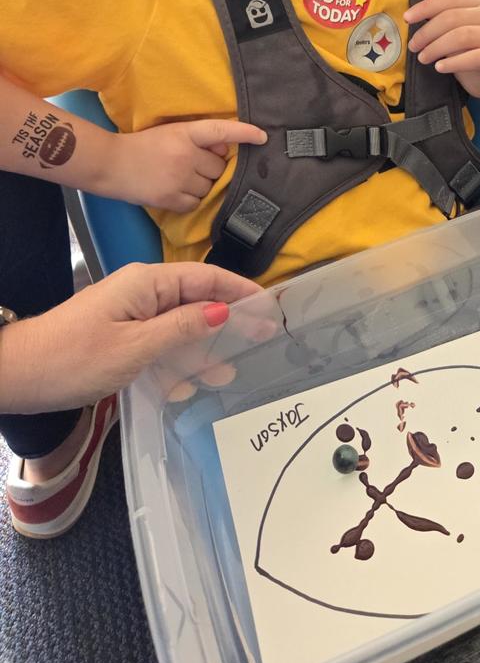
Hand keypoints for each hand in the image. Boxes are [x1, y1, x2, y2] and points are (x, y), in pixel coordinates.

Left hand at [0, 261, 275, 413]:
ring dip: (205, 347)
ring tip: (233, 369)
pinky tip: (190, 385)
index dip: (241, 290)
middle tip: (264, 338)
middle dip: (230, 319)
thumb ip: (182, 328)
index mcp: (148, 283)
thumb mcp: (136, 346)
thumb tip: (223, 311)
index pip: (207, 277)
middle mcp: (144, 292)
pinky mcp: (123, 335)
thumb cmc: (75, 358)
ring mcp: (132, 314)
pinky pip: (162, 342)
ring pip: (182, 325)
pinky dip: (178, 360)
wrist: (20, 376)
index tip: (271, 304)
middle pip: (198, 299)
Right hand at [105, 119, 267, 211]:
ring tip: (178, 178)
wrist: (111, 164)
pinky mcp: (171, 198)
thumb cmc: (143, 146)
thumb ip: (198, 139)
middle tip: (188, 165)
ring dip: (200, 185)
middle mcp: (185, 154)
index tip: (263, 136)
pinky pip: (196, 203)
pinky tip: (174, 191)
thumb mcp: (171, 133)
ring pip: (209, 187)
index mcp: (185, 133)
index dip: (244, 133)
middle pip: (218, 166)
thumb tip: (227, 148)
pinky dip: (190, 200)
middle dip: (209, 168)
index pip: (221, 130)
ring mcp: (179, 178)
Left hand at [404, 0, 479, 100]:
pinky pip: (473, 58)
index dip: (426, 7)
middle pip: (452, 18)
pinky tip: (439, 67)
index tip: (407, 18)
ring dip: (436, 48)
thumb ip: (442, 9)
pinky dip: (453, 63)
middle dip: (427, 32)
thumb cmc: (468, 49)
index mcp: (478, 3)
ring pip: (461, 37)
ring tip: (423, 57)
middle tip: (413, 46)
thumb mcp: (453, 28)